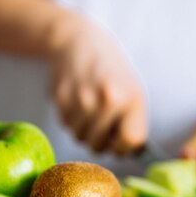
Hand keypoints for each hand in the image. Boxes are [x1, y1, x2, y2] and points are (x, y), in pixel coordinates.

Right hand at [49, 13, 147, 154]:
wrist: (79, 42)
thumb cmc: (111, 71)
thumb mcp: (133, 90)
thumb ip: (134, 122)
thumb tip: (130, 155)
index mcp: (130, 97)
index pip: (130, 141)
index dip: (125, 145)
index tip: (121, 138)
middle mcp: (106, 100)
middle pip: (101, 146)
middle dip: (102, 140)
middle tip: (103, 123)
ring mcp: (81, 100)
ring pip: (80, 138)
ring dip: (85, 130)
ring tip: (90, 109)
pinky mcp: (61, 99)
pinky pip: (66, 126)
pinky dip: (72, 119)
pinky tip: (77, 101)